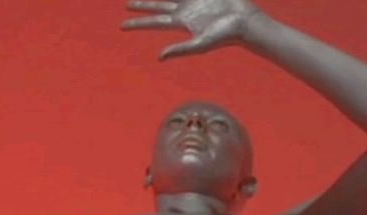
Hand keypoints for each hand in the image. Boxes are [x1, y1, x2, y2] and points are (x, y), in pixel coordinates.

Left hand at [121, 0, 263, 59]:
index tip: (121, 26)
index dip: (138, 23)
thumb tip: (159, 57)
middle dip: (143, 6)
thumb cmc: (225, 36)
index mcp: (182, 23)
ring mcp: (194, 2)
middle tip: (127, 4)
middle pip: (158, 7)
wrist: (245, 22)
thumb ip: (180, 50)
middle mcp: (185, 12)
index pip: (154, 22)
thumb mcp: (200, 45)